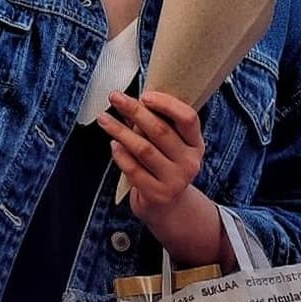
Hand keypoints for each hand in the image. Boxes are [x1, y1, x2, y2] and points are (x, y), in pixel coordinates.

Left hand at [100, 90, 204, 212]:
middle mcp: (190, 162)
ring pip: (144, 149)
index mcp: (196, 144)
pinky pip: (134, 170)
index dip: (167, 104)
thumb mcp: (169, 144)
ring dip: (120, 131)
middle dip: (134, 110)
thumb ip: (154, 123)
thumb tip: (128, 100)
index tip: (144, 95)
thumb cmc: (164, 164)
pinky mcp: (158, 195)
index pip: (188, 118)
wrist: (168, 206)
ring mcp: (176, 181)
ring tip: (104, 119)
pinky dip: (121, 155)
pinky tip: (113, 145)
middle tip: (115, 97)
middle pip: (161, 130)